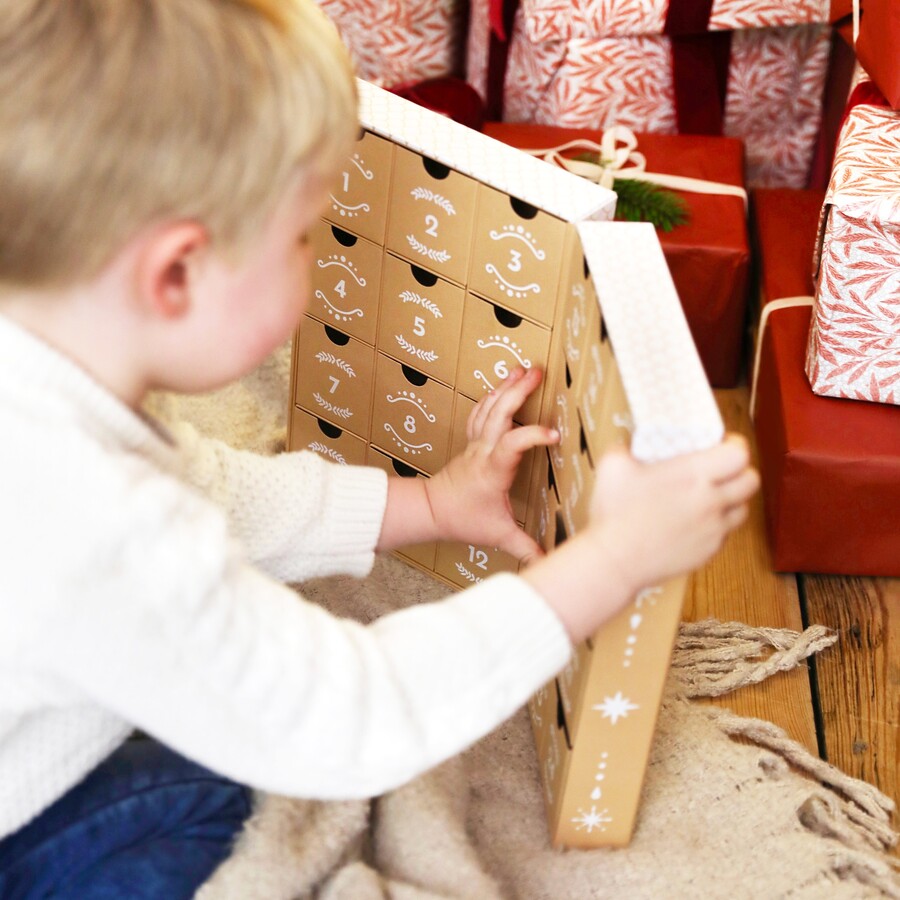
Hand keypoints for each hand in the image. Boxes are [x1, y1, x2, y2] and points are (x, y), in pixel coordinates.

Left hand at [425, 367, 558, 563]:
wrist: (431, 510)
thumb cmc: (464, 519)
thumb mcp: (498, 535)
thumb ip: (525, 547)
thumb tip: (549, 562)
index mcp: (492, 470)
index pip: (511, 445)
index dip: (532, 436)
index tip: (554, 435)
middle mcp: (483, 451)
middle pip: (499, 414)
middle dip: (517, 392)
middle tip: (537, 373)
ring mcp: (476, 443)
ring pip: (489, 408)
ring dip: (506, 387)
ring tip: (522, 369)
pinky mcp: (472, 441)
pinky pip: (481, 412)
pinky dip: (493, 396)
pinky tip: (503, 384)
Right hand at [587, 434, 759, 595]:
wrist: (614, 560)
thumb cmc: (614, 514)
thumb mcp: (613, 466)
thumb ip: (627, 446)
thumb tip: (633, 441)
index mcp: (692, 475)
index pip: (739, 454)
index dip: (735, 445)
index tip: (723, 443)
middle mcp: (710, 501)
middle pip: (750, 481)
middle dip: (740, 471)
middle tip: (721, 469)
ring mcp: (712, 530)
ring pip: (743, 508)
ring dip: (732, 499)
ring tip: (711, 496)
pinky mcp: (708, 551)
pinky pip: (725, 533)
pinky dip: (716, 524)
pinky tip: (695, 520)